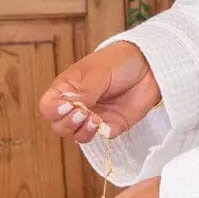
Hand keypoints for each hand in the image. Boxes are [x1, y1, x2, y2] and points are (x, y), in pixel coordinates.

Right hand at [39, 41, 161, 144]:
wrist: (150, 65)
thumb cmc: (120, 60)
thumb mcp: (98, 70)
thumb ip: (85, 89)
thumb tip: (71, 104)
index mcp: (67, 88)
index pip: (48, 107)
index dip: (53, 110)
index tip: (65, 106)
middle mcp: (78, 105)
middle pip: (59, 126)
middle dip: (67, 124)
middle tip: (81, 112)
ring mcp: (95, 116)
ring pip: (77, 136)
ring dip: (82, 131)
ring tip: (94, 118)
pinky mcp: (112, 124)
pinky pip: (102, 137)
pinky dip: (101, 133)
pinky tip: (104, 122)